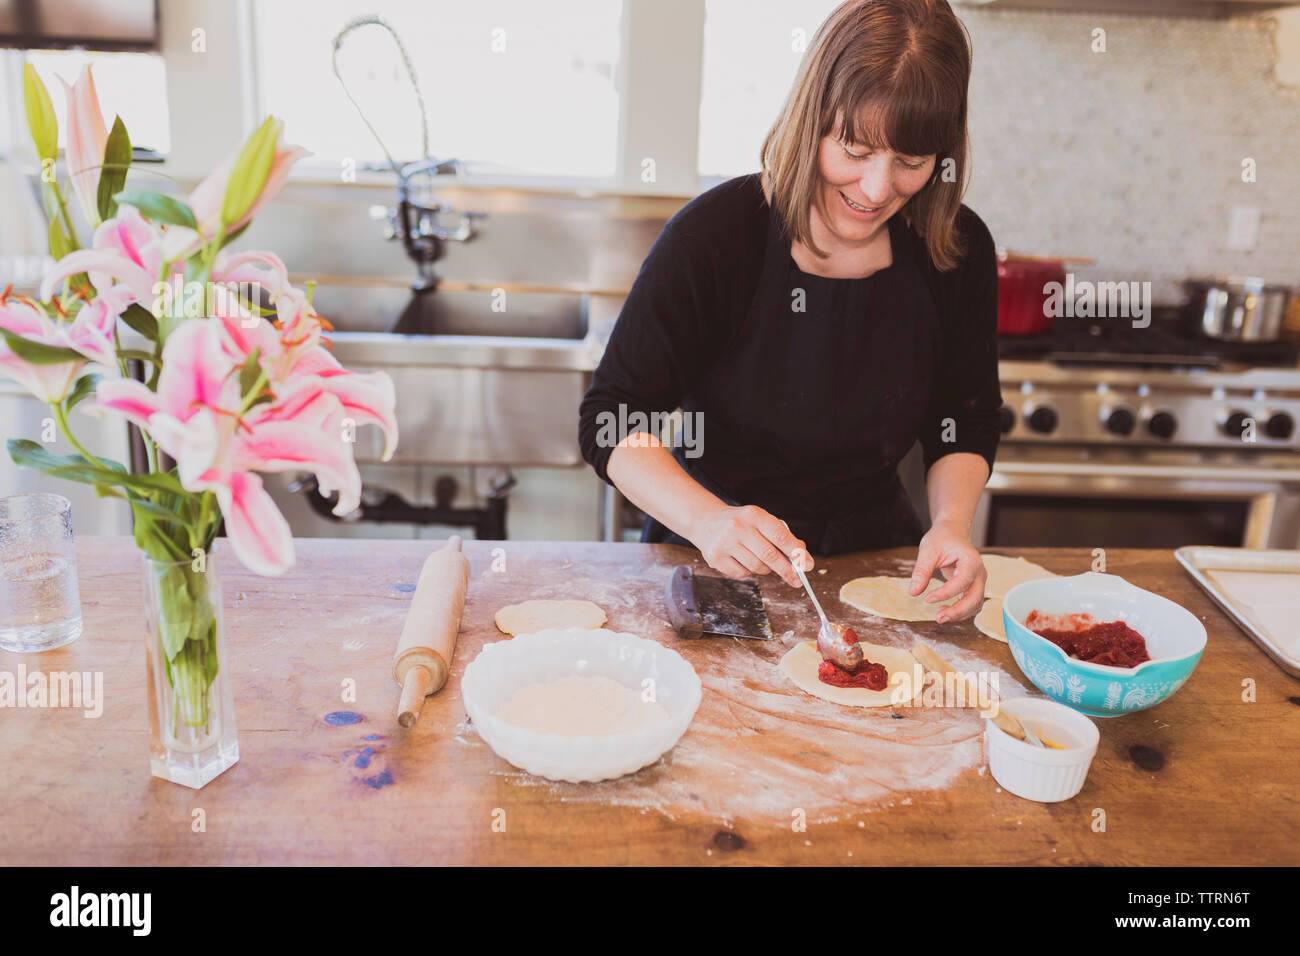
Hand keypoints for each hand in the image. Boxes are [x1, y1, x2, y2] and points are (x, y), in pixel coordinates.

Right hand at [689, 504, 808, 587]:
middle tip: (797, 580)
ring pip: (756, 567)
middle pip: (769, 556)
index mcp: (753, 515)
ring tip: (762, 561)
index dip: (796, 552)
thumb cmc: (741, 523)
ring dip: (766, 569)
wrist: (706, 521)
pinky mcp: (715, 558)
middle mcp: (737, 527)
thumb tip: (802, 557)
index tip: (807, 565)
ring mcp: (725, 543)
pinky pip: (742, 574)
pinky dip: (749, 572)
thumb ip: (781, 536)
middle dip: (787, 570)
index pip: (780, 536)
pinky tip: (743, 560)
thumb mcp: (760, 521)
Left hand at [909, 520, 985, 622]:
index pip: (962, 581)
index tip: (927, 598)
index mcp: (971, 561)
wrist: (953, 532)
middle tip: (938, 618)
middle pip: (975, 598)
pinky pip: (972, 605)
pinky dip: (961, 612)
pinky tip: (945, 612)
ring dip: (959, 614)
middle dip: (958, 611)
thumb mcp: (928, 550)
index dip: (946, 593)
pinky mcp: (974, 587)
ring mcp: (979, 581)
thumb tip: (913, 592)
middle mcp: (979, 573)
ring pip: (976, 605)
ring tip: (939, 616)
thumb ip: (921, 571)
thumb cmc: (942, 538)